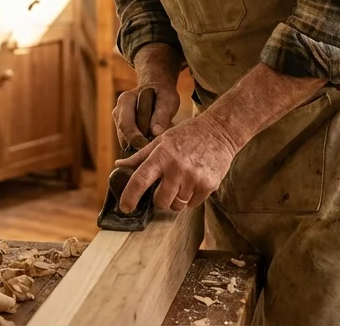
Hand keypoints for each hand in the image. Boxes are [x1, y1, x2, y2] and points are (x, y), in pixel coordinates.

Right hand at [113, 81, 179, 150]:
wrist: (157, 90)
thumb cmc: (162, 94)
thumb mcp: (167, 100)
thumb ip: (162, 114)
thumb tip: (156, 132)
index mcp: (125, 101)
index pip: (125, 124)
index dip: (134, 138)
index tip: (147, 147)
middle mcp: (118, 113)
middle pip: (123, 136)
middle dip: (137, 146)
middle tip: (153, 151)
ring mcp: (119, 123)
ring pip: (126, 142)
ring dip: (139, 147)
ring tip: (155, 145)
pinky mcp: (124, 132)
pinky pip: (130, 144)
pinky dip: (140, 146)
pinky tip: (152, 144)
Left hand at [114, 114, 239, 213]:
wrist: (220, 131)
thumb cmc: (187, 135)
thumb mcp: (161, 140)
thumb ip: (140, 156)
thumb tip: (119, 166)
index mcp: (162, 156)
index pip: (140, 180)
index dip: (129, 197)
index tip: (125, 208)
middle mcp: (177, 168)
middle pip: (160, 202)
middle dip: (158, 200)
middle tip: (163, 188)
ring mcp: (194, 178)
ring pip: (177, 205)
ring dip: (175, 199)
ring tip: (180, 183)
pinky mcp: (209, 186)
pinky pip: (192, 204)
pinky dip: (190, 199)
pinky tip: (193, 182)